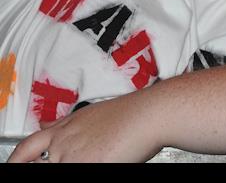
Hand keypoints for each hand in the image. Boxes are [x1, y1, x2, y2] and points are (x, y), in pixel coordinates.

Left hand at [7, 92, 162, 162]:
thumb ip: (66, 124)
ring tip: (93, 160)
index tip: (17, 163)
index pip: (25, 148)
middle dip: (38, 166)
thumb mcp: (92, 113)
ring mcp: (72, 156)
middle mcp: (64, 142)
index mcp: (64, 128)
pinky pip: (78, 172)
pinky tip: (103, 163)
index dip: (18, 160)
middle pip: (37, 163)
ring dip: (72, 164)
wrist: (150, 113)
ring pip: (57, 167)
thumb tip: (47, 126)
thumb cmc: (133, 112)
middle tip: (50, 164)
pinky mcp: (86, 166)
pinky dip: (91, 168)